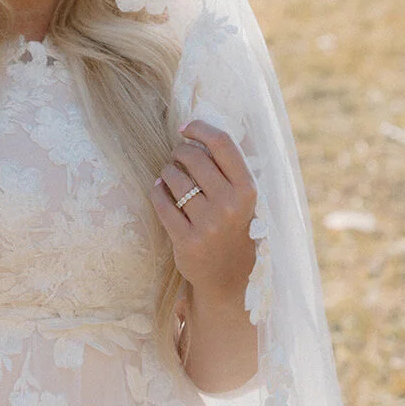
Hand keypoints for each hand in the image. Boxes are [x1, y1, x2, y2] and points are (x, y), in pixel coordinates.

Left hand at [150, 119, 257, 305]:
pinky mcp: (186, 239)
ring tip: (170, 176)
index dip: (200, 128)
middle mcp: (230, 205)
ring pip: (174, 178)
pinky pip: (161, 201)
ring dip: (167, 171)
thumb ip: (228, 169)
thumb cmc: (233, 228)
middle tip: (176, 156)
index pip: (223, 143)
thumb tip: (198, 132)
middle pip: (194, 157)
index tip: (185, 128)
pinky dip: (157, 191)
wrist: (228, 278)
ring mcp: (208, 223)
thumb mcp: (242, 199)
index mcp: (248, 190)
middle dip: (179, 151)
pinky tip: (160, 189)